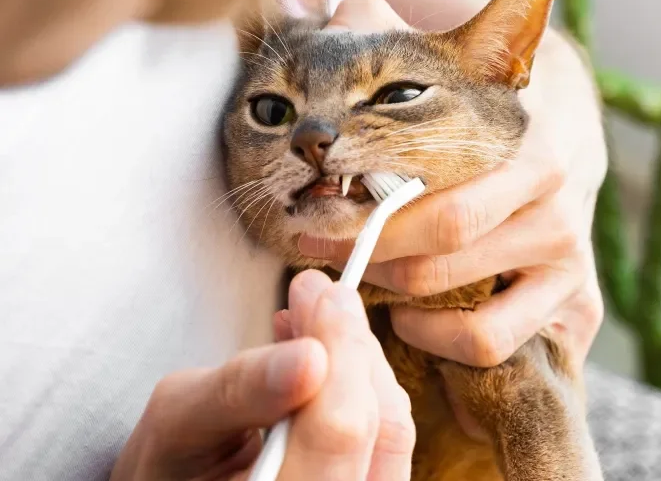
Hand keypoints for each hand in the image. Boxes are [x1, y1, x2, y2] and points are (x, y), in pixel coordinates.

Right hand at [111, 269, 413, 480]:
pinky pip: (388, 439)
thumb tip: (310, 354)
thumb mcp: (178, 424)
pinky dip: (363, 387)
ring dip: (359, 362)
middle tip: (319, 293)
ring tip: (317, 318)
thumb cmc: (170, 467)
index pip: (338, 431)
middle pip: (379, 426)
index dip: (340, 351)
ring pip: (393, 429)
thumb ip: (240, 389)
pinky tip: (327, 354)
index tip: (318, 292)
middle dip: (352, 347)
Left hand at [299, 0, 606, 371]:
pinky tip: (412, 316)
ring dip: (399, 300)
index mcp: (537, 153)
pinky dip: (444, 341)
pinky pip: (496, 347)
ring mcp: (571, 267)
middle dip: (365, 253)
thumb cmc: (491, 109)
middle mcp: (560, 214)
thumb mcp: (453, 68)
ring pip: (470, 315)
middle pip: (443, 256)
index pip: (445, 204)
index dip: (371, 216)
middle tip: (316, 241)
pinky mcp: (576, 308)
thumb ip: (398, 40)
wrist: (570, 134)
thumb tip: (347, 9)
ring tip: (364, 276)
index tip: (317, 207)